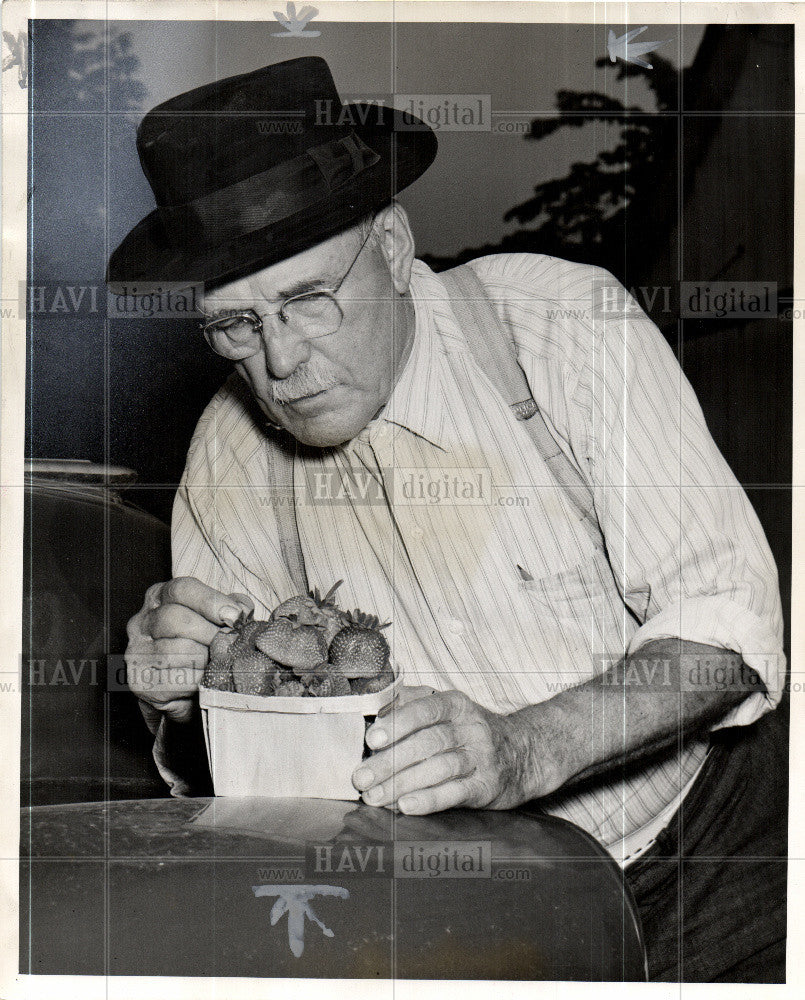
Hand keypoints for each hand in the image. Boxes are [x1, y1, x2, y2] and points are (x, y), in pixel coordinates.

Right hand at [125, 577, 252, 729]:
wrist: (182, 689)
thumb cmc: (202, 645)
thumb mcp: (216, 619)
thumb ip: (230, 608)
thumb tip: (241, 611)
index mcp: (160, 597)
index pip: (181, 589)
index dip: (211, 601)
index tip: (234, 616)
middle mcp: (143, 621)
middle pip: (174, 618)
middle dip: (209, 632)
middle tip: (229, 643)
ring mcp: (138, 652)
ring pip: (174, 651)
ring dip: (205, 658)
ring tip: (219, 662)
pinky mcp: (141, 682)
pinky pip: (175, 679)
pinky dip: (198, 680)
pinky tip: (207, 679)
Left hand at [351, 685, 535, 814]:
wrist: (526, 752)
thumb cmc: (472, 732)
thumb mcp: (449, 710)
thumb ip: (413, 705)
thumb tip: (376, 712)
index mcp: (456, 704)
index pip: (426, 709)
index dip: (397, 723)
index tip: (371, 739)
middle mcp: (471, 728)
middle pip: (428, 742)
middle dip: (390, 761)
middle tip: (361, 777)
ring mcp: (482, 758)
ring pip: (439, 768)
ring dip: (403, 784)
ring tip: (375, 797)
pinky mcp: (488, 786)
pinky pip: (456, 792)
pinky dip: (430, 800)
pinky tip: (407, 806)